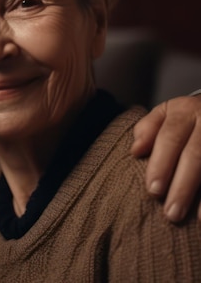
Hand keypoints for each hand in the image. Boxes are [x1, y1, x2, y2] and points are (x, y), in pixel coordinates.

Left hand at [131, 94, 200, 221]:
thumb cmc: (187, 118)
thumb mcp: (166, 113)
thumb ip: (148, 129)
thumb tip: (136, 151)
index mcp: (185, 110)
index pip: (169, 138)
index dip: (161, 164)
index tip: (153, 190)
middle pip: (195, 155)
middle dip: (183, 186)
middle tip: (171, 213)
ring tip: (198, 220)